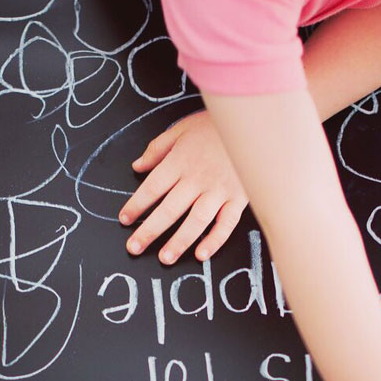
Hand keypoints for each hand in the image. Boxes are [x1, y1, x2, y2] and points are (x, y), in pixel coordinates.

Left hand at [119, 110, 246, 264]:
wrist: (255, 122)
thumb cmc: (217, 125)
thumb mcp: (182, 128)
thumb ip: (157, 148)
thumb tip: (138, 166)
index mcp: (180, 161)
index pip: (152, 188)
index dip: (136, 205)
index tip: (124, 219)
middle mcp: (198, 178)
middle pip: (169, 209)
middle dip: (149, 231)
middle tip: (134, 247)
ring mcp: (220, 190)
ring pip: (196, 221)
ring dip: (178, 242)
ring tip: (165, 258)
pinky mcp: (239, 198)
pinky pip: (226, 223)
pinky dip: (214, 240)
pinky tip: (201, 254)